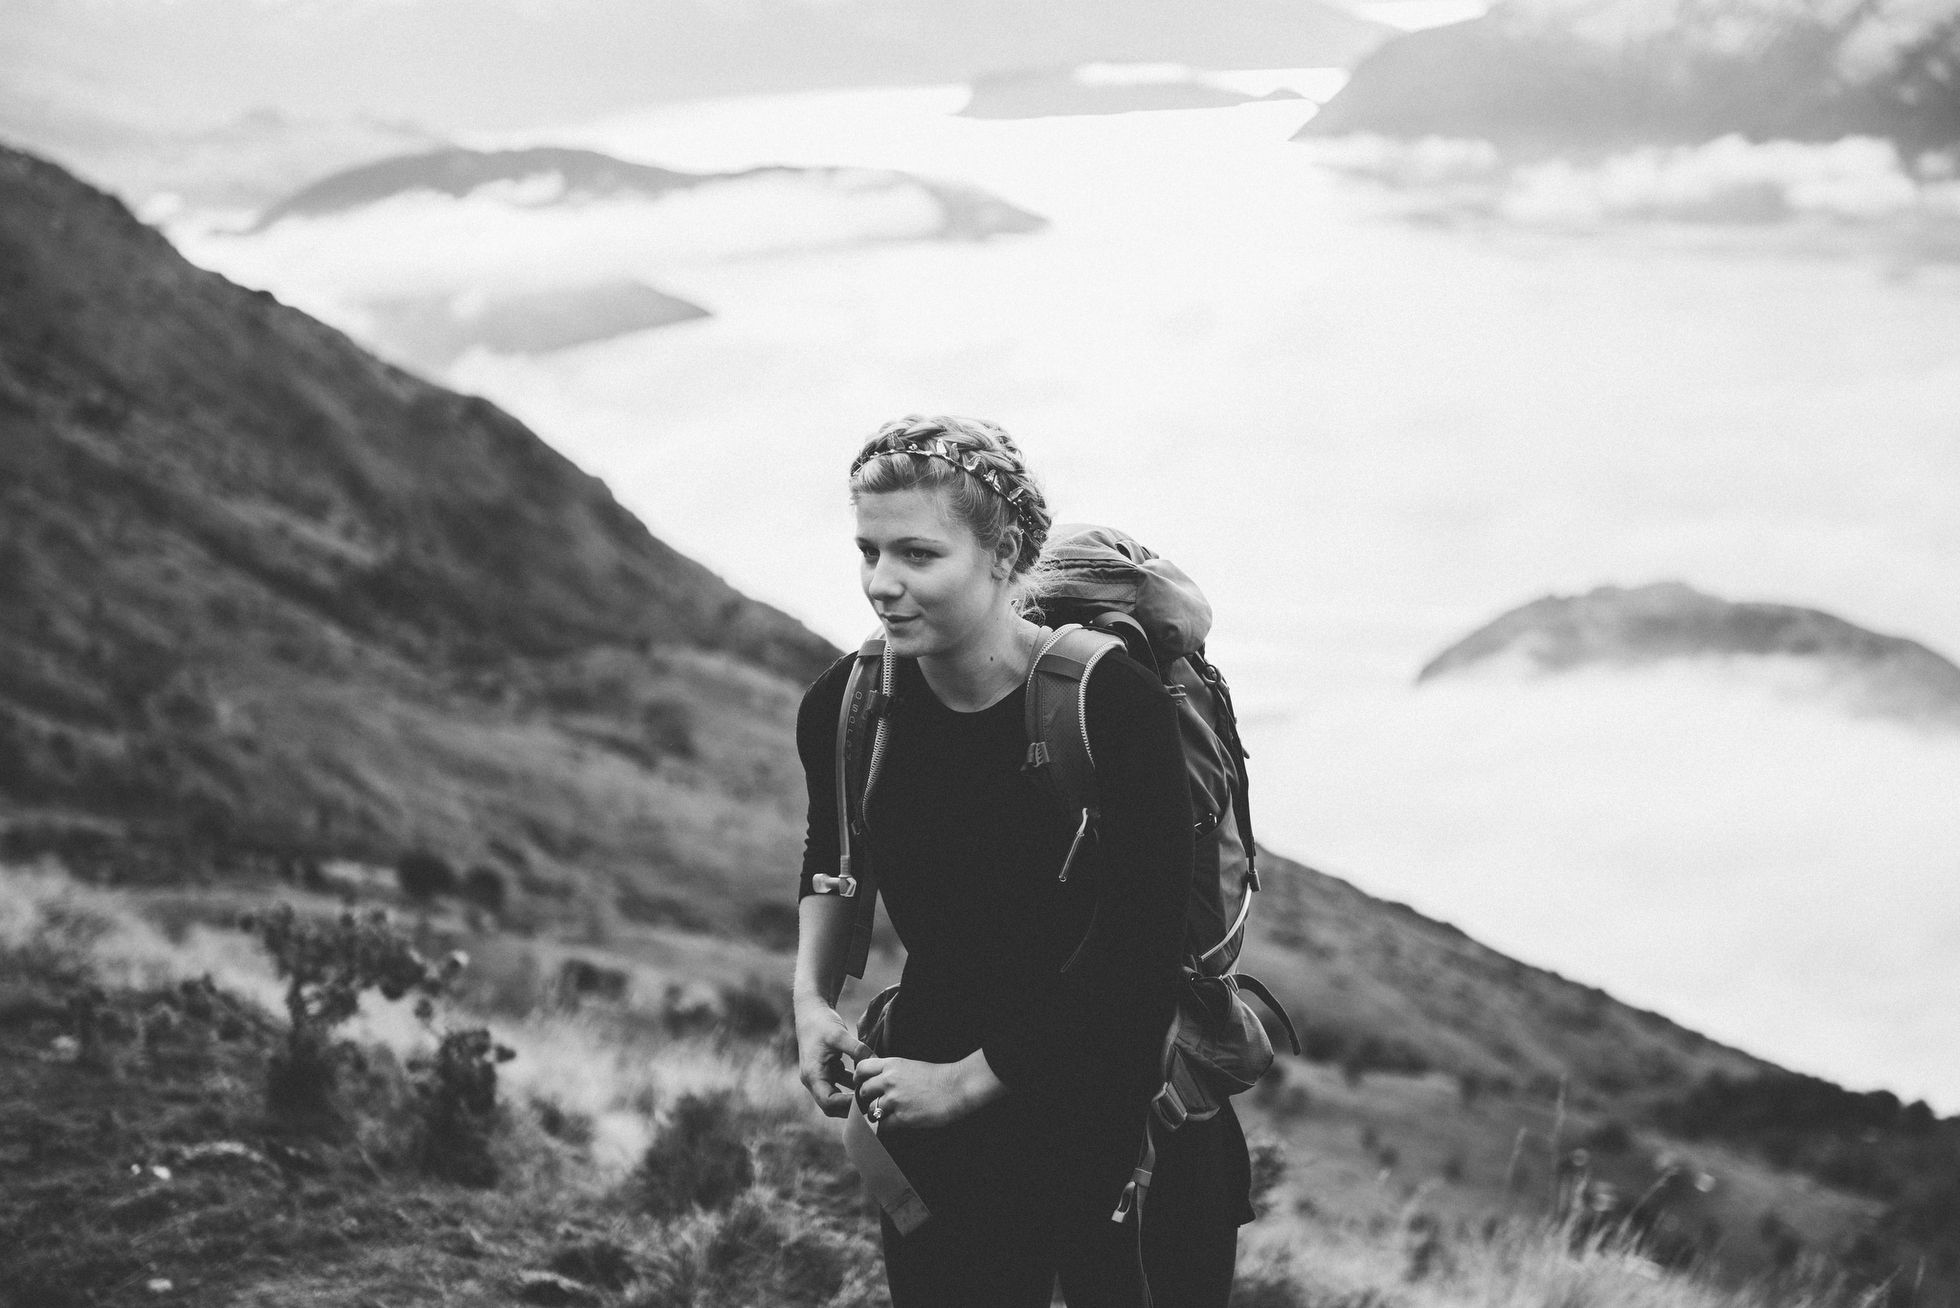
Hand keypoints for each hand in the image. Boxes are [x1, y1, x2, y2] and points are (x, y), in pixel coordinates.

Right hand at [796, 1001, 868, 1117]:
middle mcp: (813, 1080)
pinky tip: (868, 1080)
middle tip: (872, 1103)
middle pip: (831, 1106)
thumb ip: (857, 1050)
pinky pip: (840, 1084)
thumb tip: (876, 1062)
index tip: (866, 1100)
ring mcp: (820, 1076)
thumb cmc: (821, 1022)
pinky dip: (853, 1085)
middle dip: (850, 1107)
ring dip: (853, 1097)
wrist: (811, 1010)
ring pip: (837, 1097)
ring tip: (873, 1095)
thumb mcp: (840, 1035)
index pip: (828, 1102)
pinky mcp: (827, 1070)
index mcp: (812, 1075)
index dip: (847, 1105)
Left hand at [853, 1049, 1004, 1130]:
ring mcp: (895, 1099)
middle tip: (875, 1103)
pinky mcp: (903, 1117)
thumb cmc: (938, 1076)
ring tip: (887, 1115)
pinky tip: (895, 1124)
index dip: (859, 1079)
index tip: (863, 1085)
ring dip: (876, 1115)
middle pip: (863, 1092)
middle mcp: (890, 1080)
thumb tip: (878, 1082)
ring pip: (871, 1110)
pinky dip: (886, 1127)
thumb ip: (893, 1072)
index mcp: (892, 1065)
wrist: (956, 1086)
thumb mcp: (910, 1066)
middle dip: (867, 1099)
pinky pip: (883, 1126)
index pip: (862, 1069)